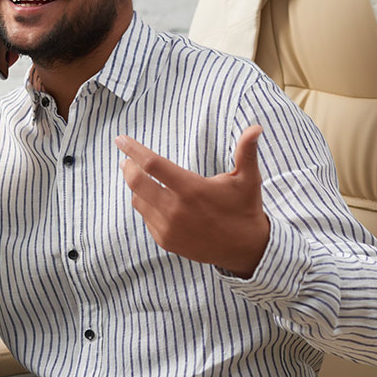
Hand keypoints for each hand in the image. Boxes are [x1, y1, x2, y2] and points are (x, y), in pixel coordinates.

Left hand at [115, 125, 269, 277]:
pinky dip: (145, 205)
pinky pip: (145, 217)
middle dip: (128, 167)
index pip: (152, 164)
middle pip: (136, 182)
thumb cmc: (244, 208)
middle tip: (127, 159)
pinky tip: (154, 199)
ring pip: (138, 200)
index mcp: (191, 189)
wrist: (245, 249)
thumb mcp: (248, 179)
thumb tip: (256, 127)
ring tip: (141, 177)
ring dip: (136, 187)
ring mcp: (168, 227)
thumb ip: (247, 152)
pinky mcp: (165, 240)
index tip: (121, 139)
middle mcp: (176, 209)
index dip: (134, 150)